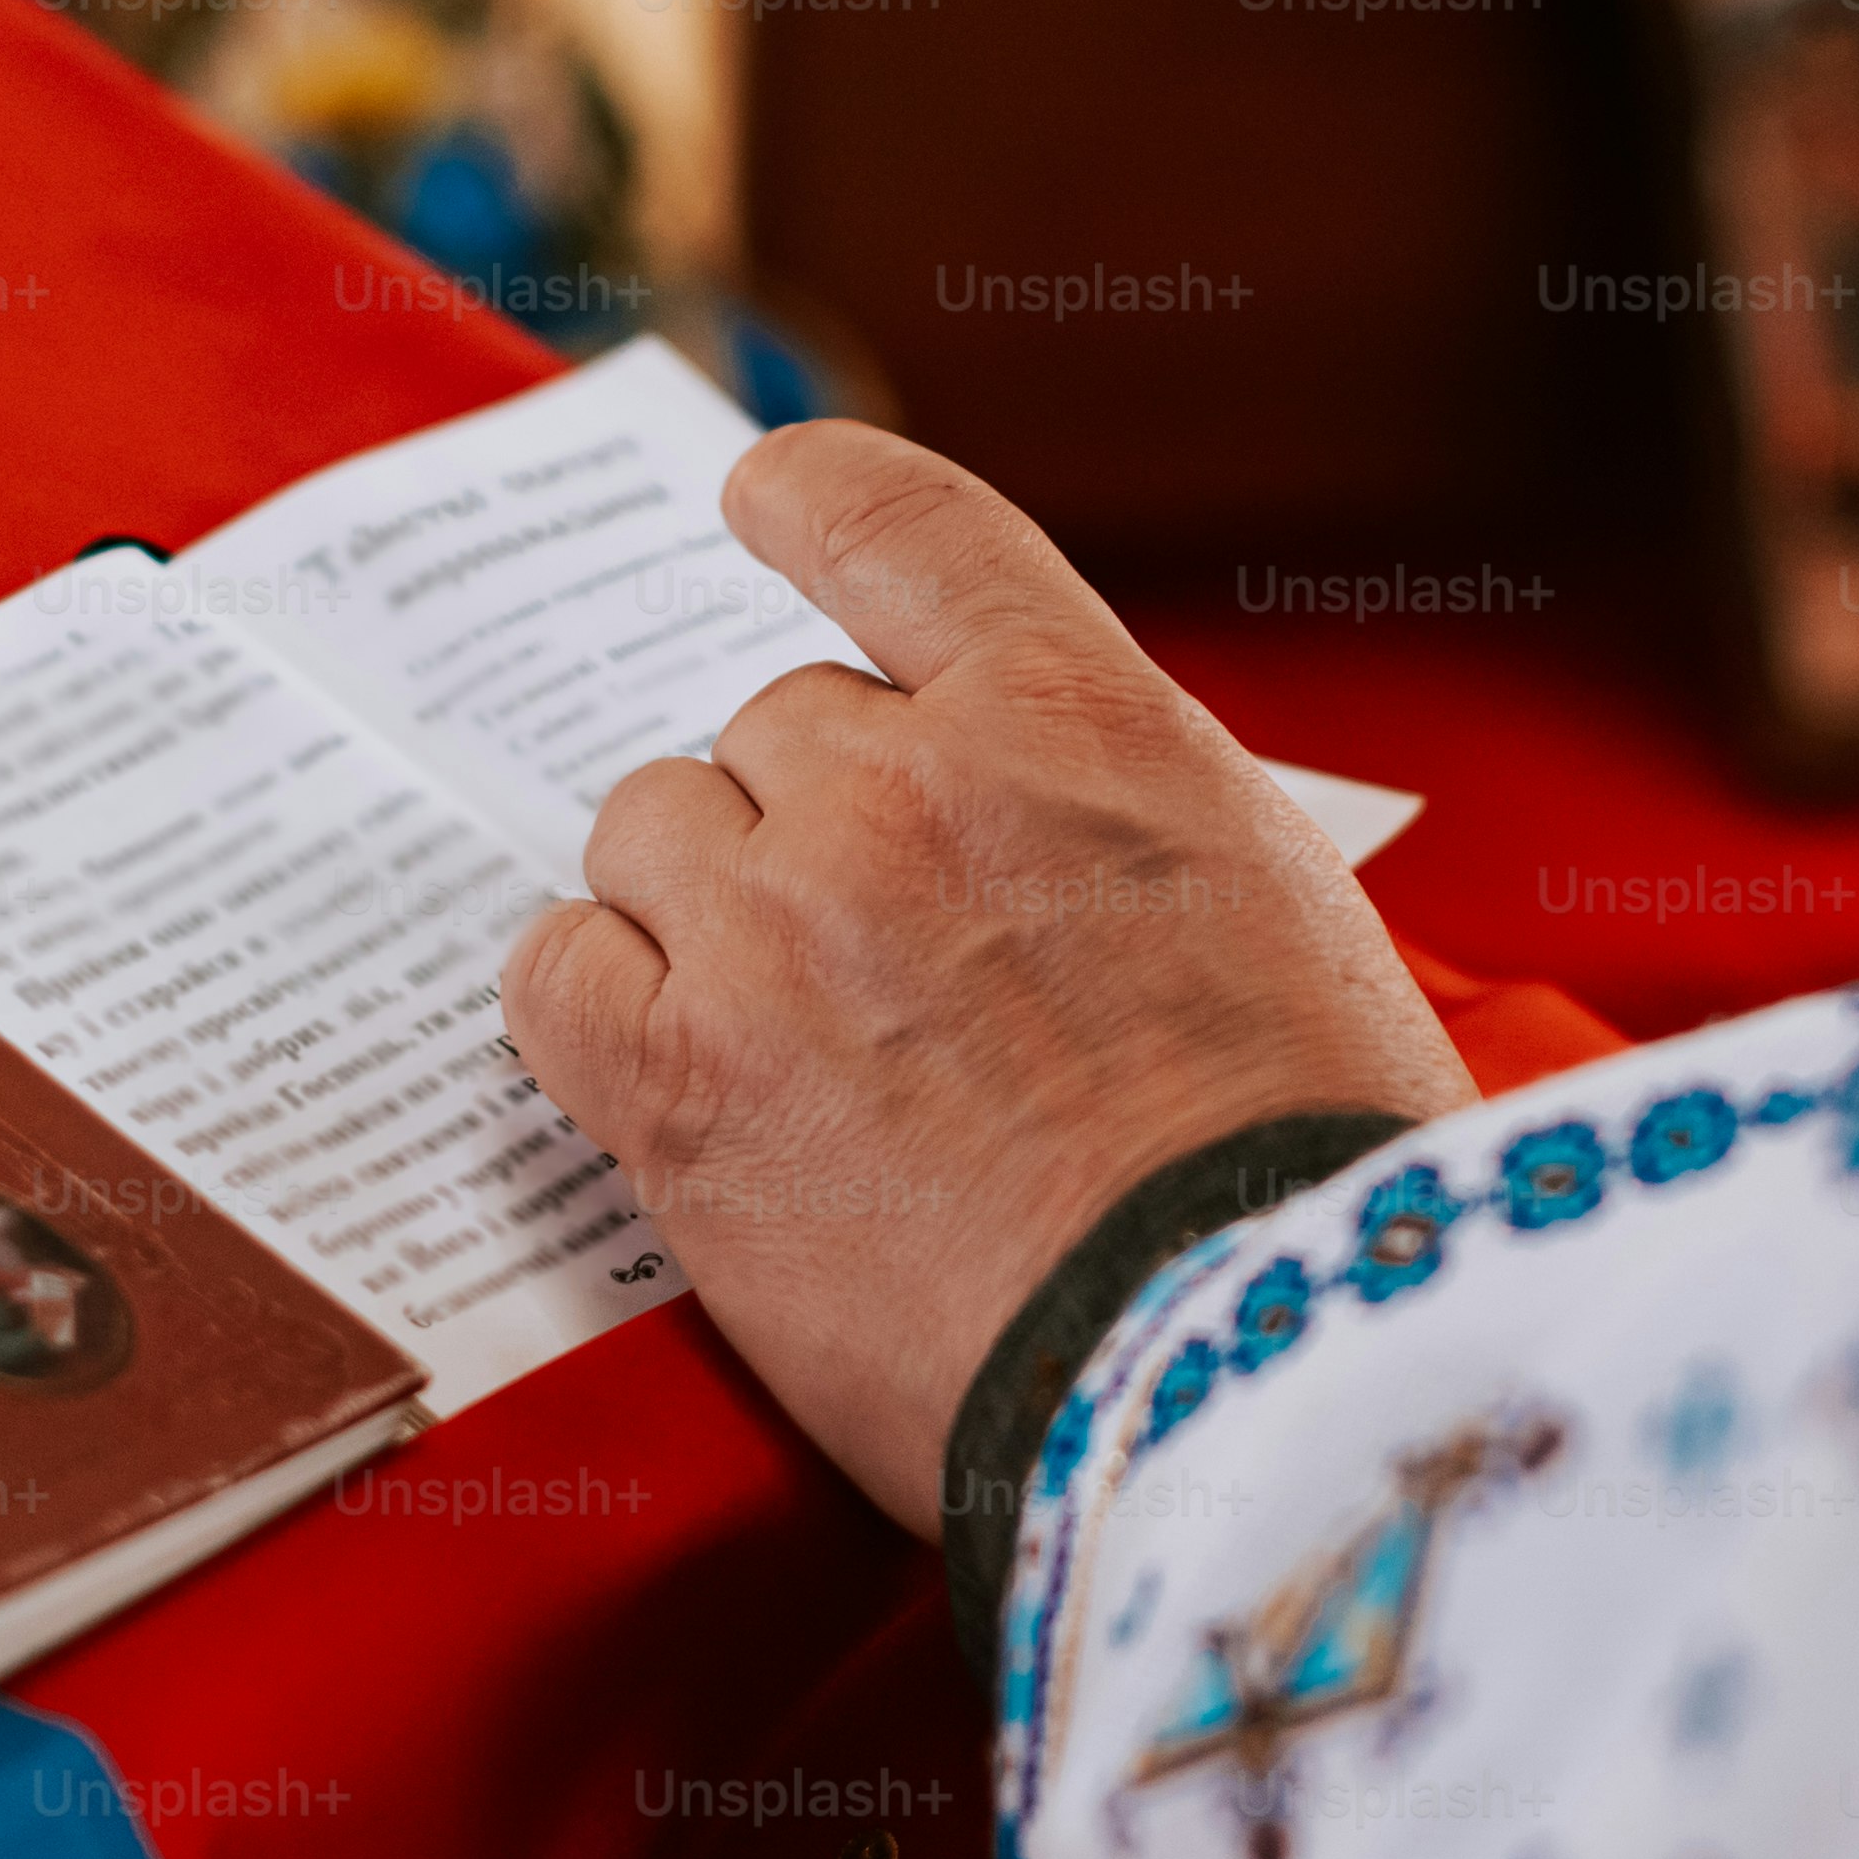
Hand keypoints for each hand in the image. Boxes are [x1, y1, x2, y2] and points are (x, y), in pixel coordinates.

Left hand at [497, 423, 1472, 1535]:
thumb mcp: (1268, 899)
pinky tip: (664, 1061)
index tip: (760, 498)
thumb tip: (1035, 811)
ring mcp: (778, 927)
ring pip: (657, 832)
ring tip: (796, 1031)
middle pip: (773, 725)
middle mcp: (906, 786)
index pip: (888, 519)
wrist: (1245, 1362)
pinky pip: (557, 970)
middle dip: (816, 817)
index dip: (806, 496)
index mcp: (1072, 715)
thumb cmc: (1300, 1161)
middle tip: (891, 956)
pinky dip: (599, 1000)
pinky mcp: (678, 1083)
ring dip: (706, 907)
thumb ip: (1116, 808)